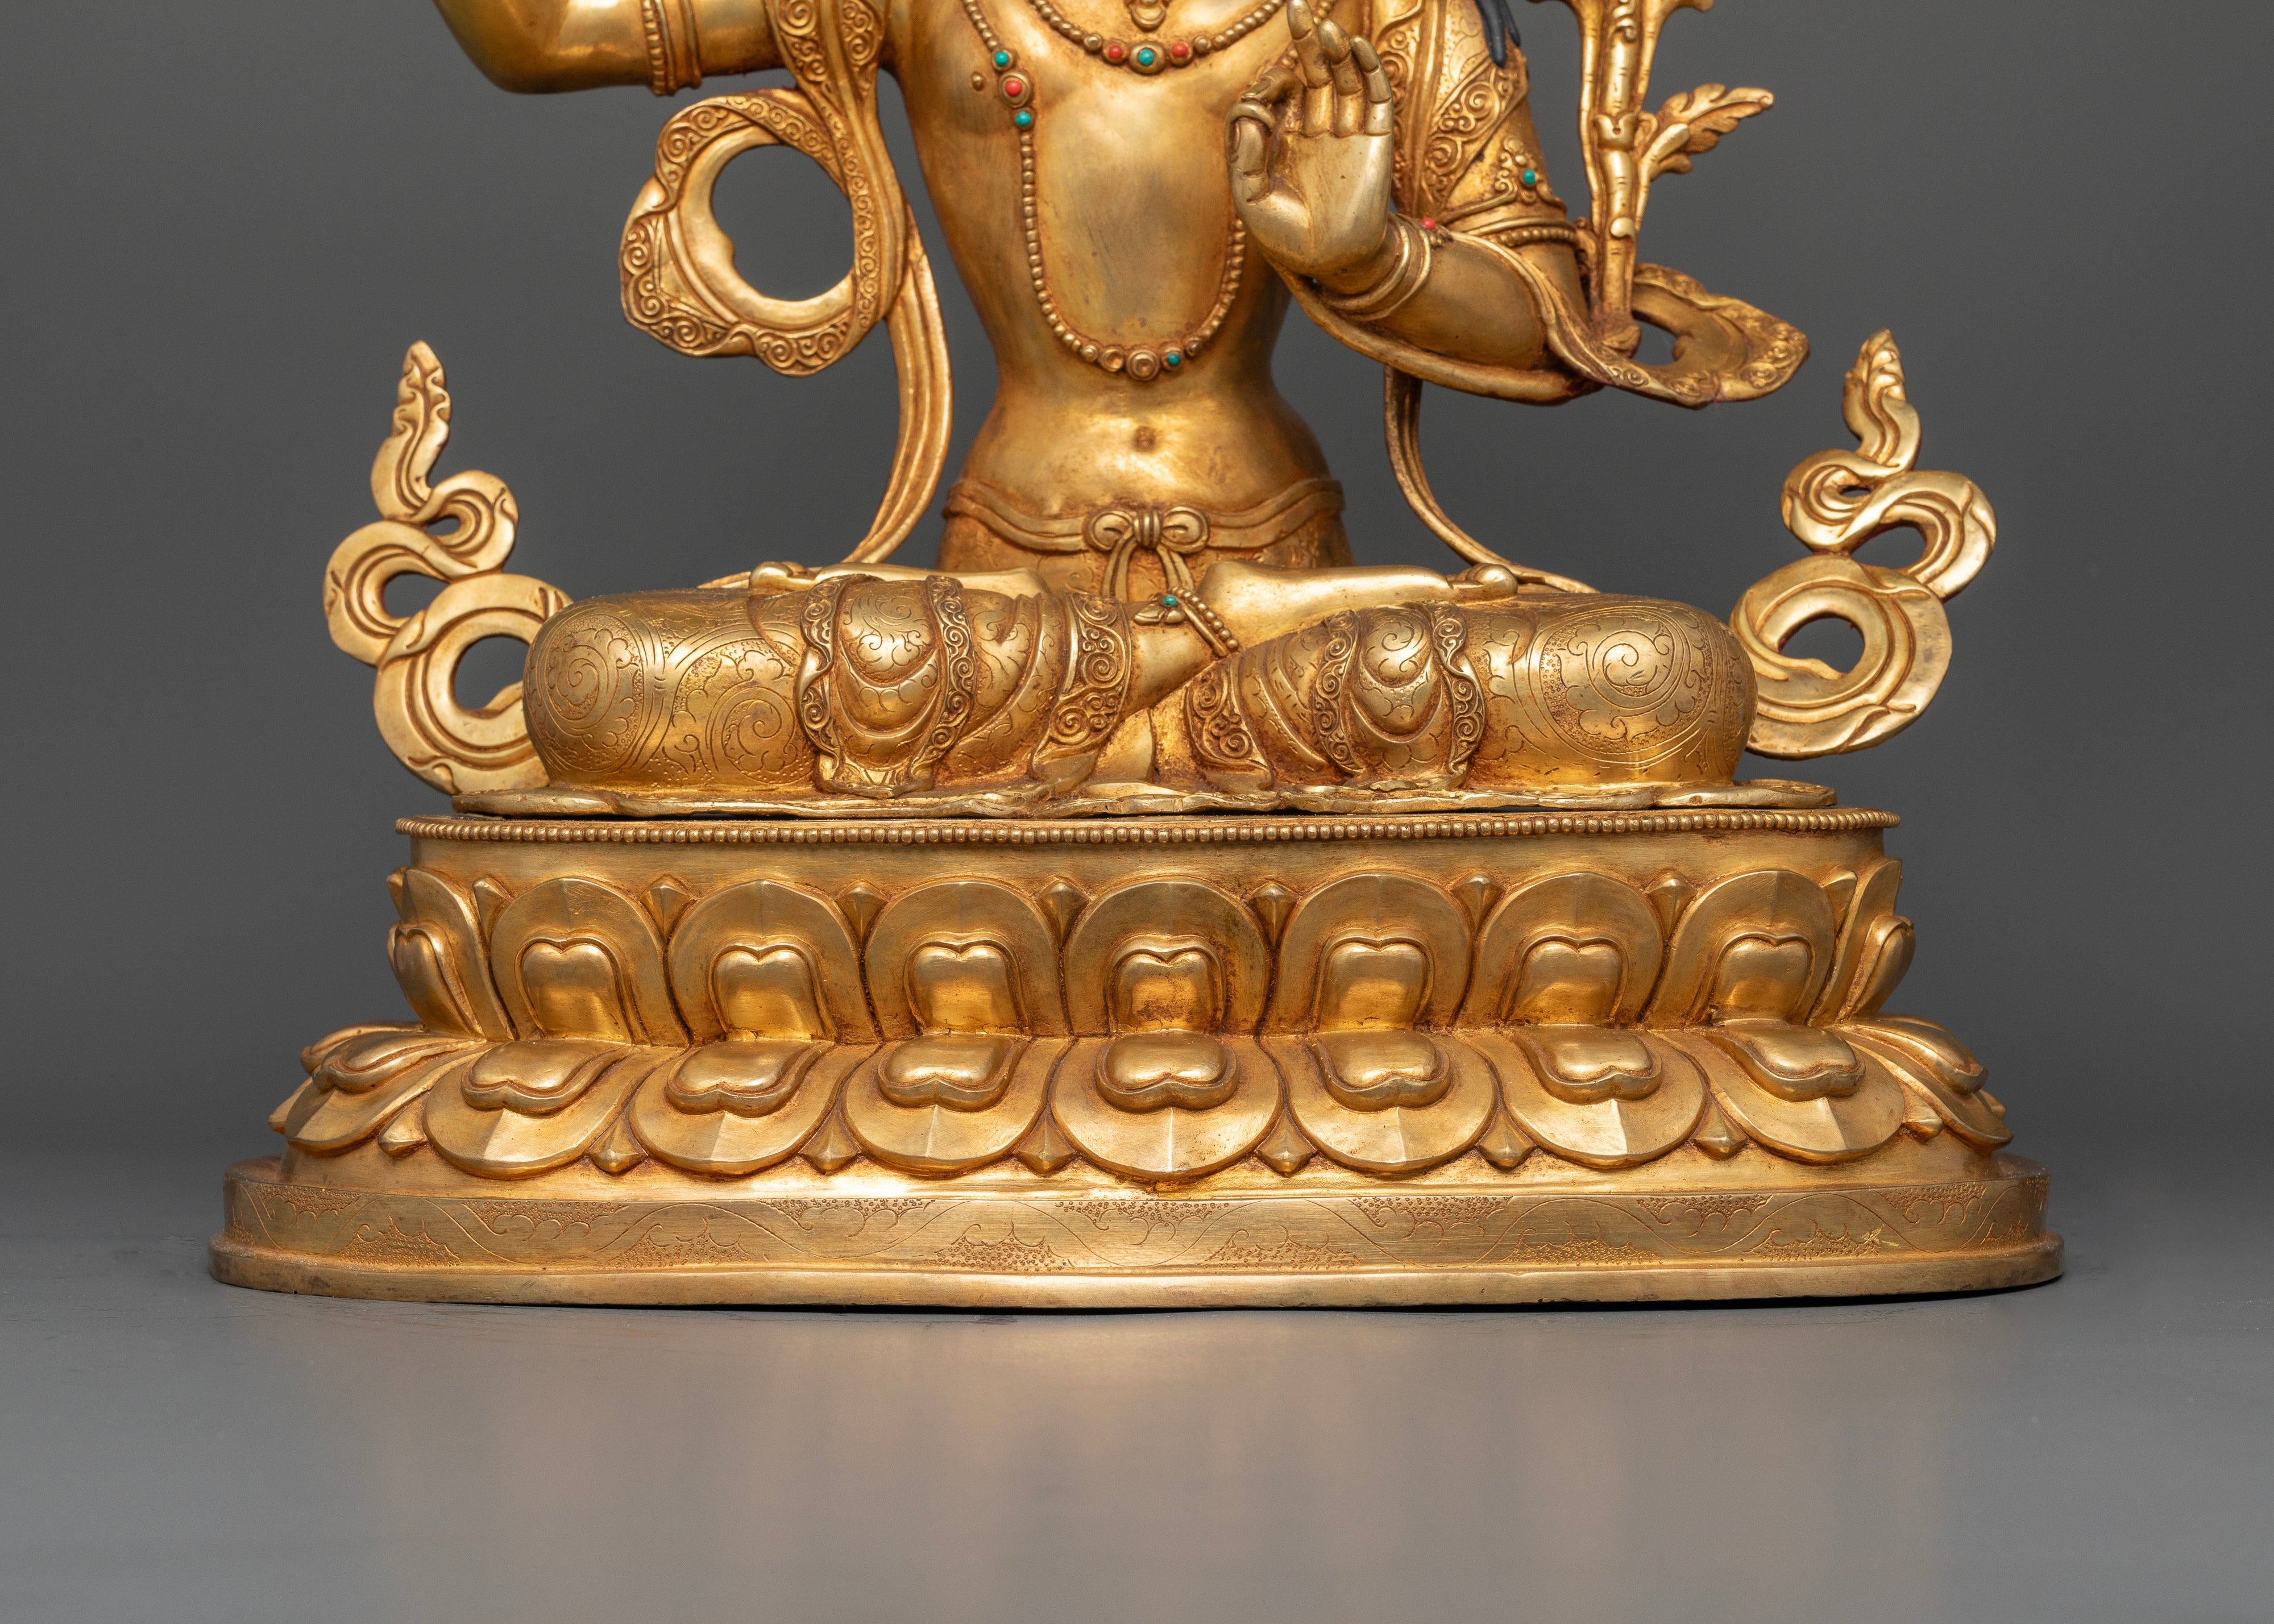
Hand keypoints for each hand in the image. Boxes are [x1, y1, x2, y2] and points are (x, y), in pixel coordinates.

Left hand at [1226, 1, 1395, 284]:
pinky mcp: (1375, 139)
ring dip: (1335, 49)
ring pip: (1343, 77)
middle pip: (1314, 72)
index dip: (1272, 79)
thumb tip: (1251, 111)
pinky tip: (1354, 46)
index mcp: (1286, 140)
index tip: (1266, 89)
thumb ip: (1245, 155)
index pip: (1281, 91)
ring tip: (1325, 27)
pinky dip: (1367, 69)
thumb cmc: (1288, 239)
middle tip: (1297, 7)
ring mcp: (1347, 132)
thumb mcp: (1251, 198)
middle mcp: (1317, 129)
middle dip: (1306, 41)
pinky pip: (1374, 95)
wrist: (1332, 264)